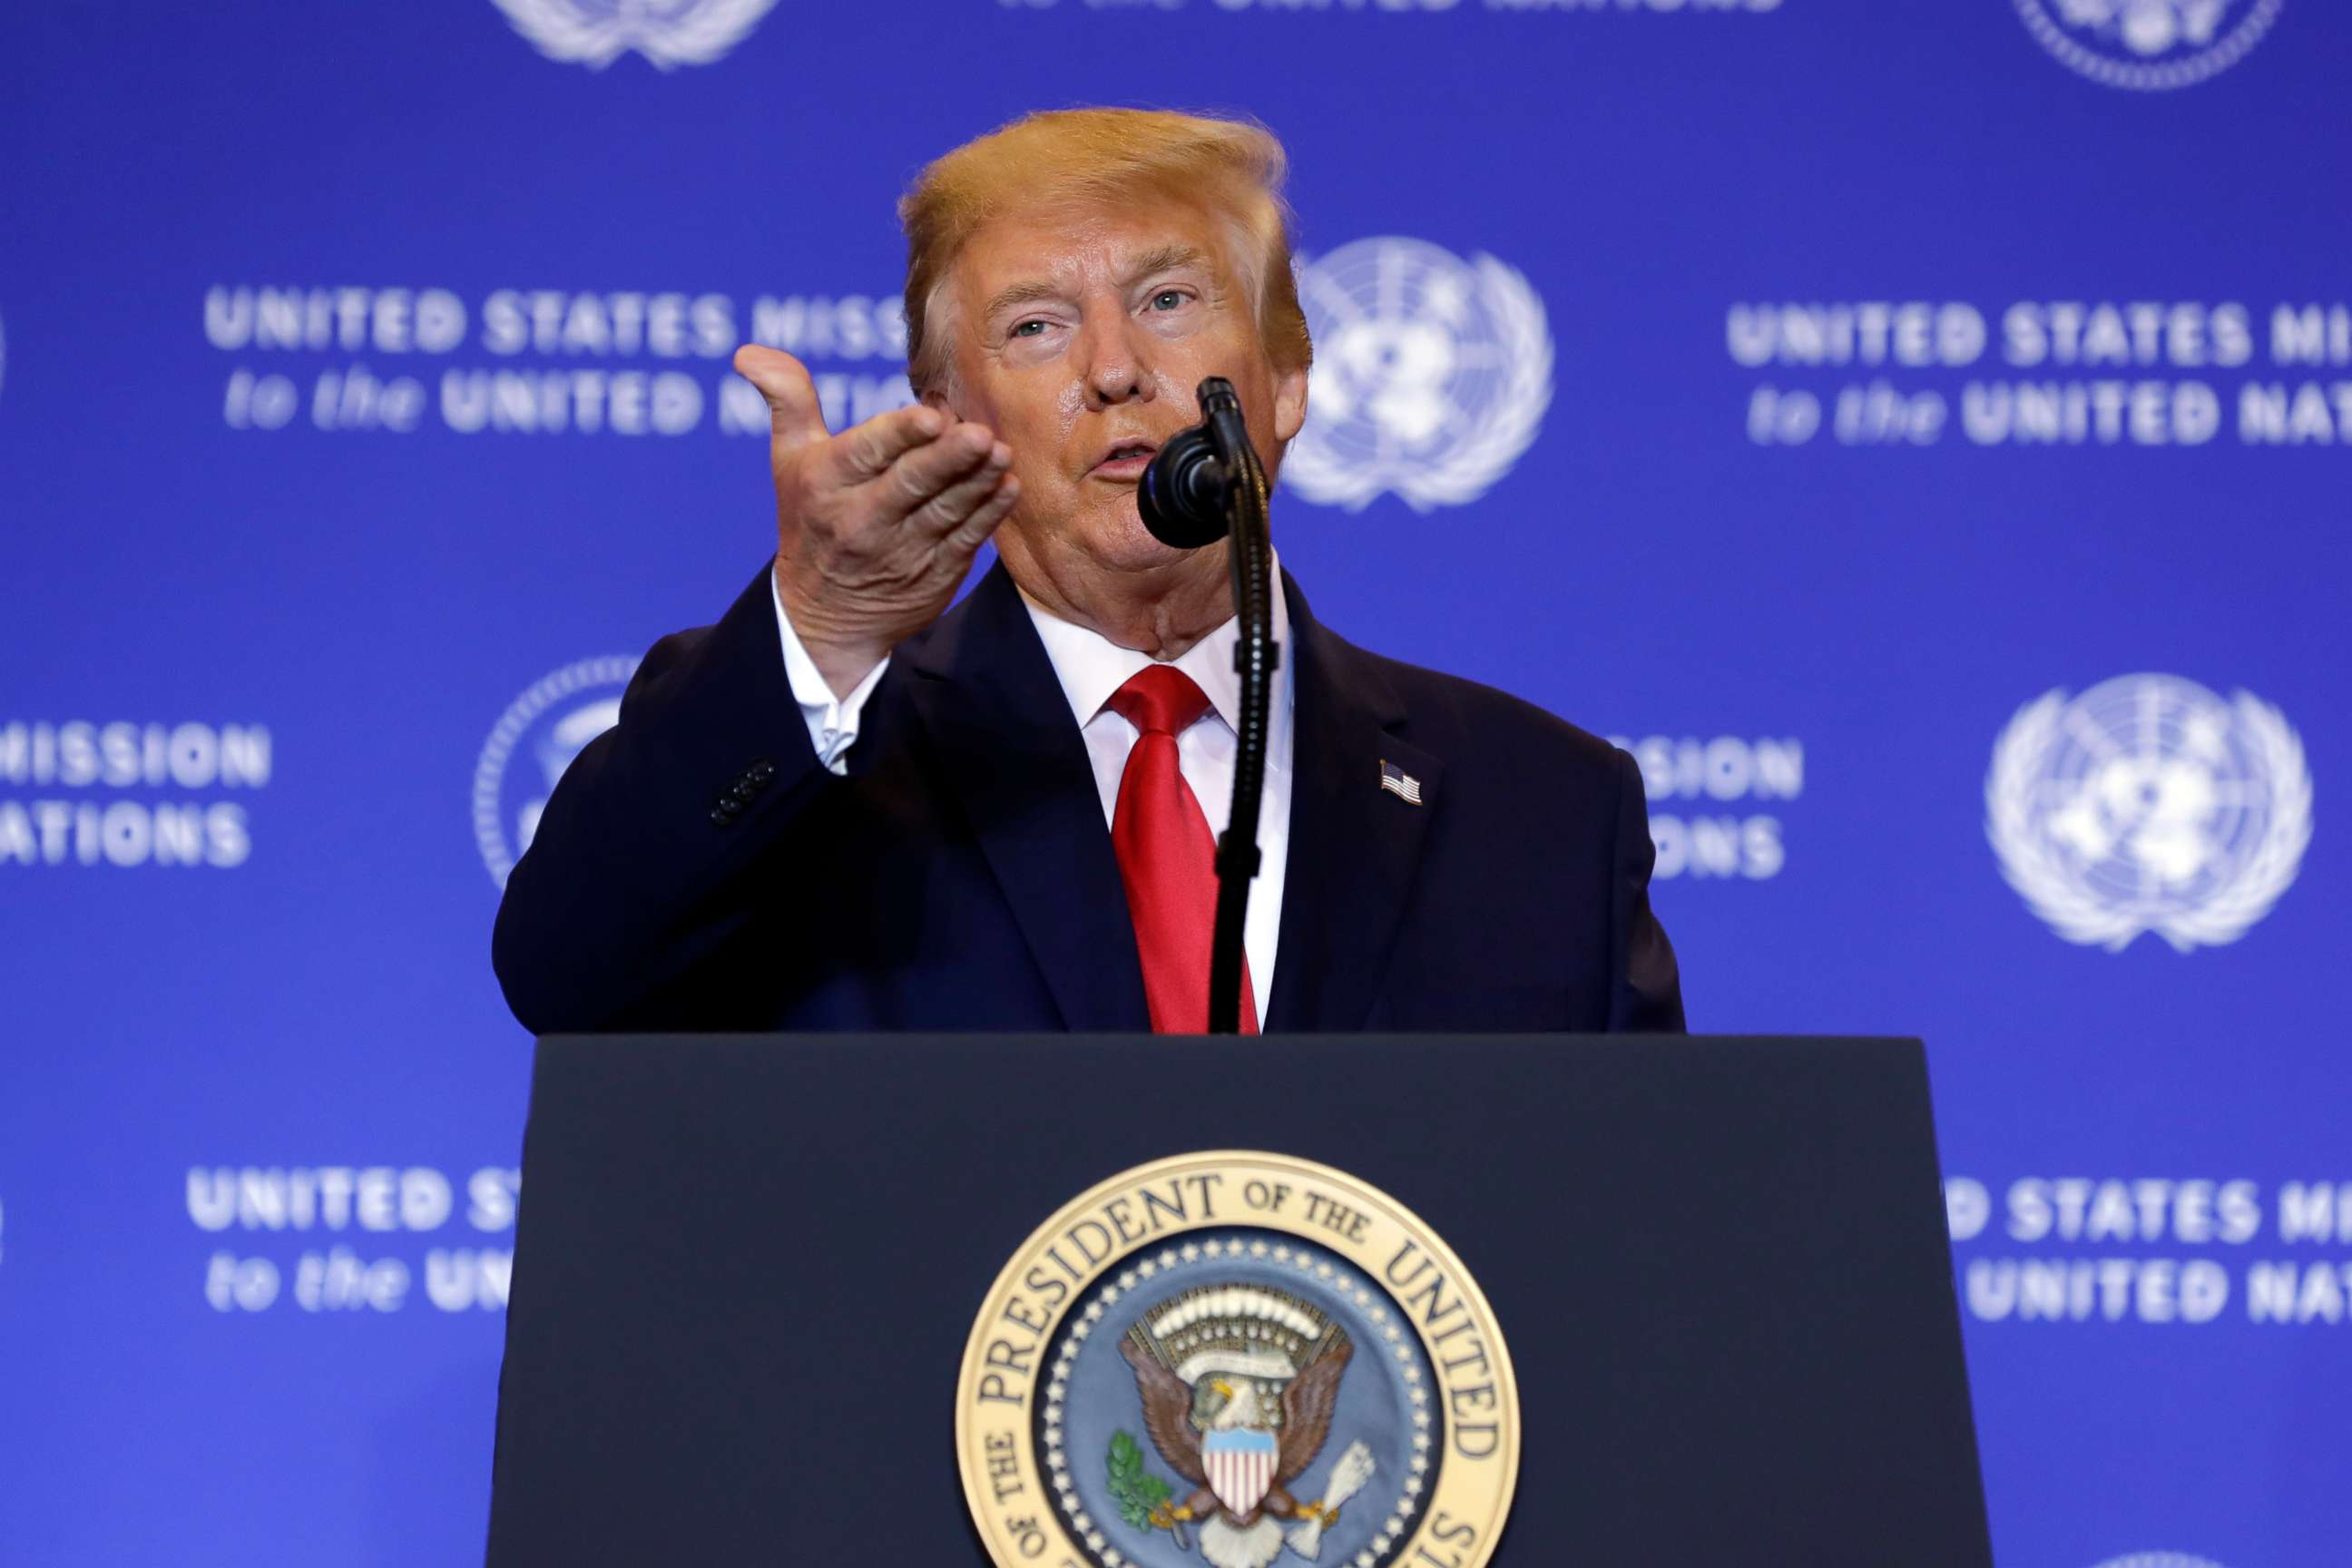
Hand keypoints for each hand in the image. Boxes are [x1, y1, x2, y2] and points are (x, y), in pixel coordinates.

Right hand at [734, 344, 1020, 696]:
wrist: (823, 615)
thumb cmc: (810, 518)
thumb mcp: (789, 459)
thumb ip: (787, 399)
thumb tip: (748, 352)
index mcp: (826, 483)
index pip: (866, 452)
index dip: (899, 434)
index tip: (931, 415)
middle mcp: (861, 519)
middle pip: (911, 483)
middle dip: (947, 458)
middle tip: (980, 434)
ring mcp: (901, 550)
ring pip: (945, 511)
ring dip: (977, 482)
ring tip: (1001, 453)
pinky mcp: (934, 574)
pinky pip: (966, 540)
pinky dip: (989, 514)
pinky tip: (1007, 487)